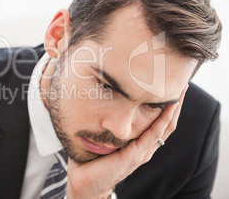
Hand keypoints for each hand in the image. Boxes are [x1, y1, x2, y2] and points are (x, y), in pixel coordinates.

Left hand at [66, 85, 187, 198]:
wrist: (84, 183)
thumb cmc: (90, 160)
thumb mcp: (102, 138)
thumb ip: (105, 124)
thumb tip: (97, 99)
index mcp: (138, 144)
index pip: (159, 122)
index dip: (167, 106)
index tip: (170, 87)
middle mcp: (144, 148)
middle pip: (167, 123)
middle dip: (176, 103)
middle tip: (182, 84)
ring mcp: (142, 152)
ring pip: (165, 127)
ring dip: (174, 109)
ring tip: (180, 91)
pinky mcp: (135, 156)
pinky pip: (153, 135)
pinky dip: (162, 120)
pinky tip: (168, 107)